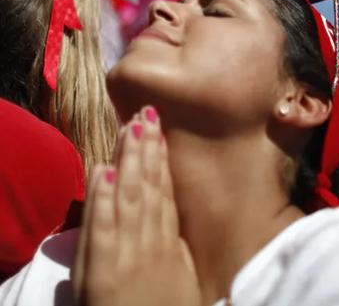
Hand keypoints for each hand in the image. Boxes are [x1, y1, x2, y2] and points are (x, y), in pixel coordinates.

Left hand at [72, 106, 200, 305]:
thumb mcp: (184, 277)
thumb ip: (177, 243)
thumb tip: (173, 207)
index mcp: (169, 242)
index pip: (163, 192)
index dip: (160, 159)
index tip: (158, 130)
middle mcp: (150, 240)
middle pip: (148, 186)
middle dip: (145, 148)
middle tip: (146, 112)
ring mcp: (127, 252)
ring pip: (129, 196)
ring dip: (128, 160)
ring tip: (129, 127)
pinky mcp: (103, 269)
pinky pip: (103, 227)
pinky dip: (102, 198)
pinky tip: (103, 170)